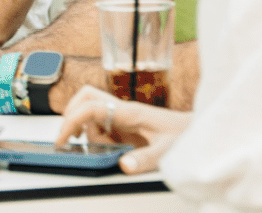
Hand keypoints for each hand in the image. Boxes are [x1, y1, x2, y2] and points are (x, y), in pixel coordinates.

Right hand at [55, 85, 189, 173]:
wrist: (198, 130)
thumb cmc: (185, 135)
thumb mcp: (167, 151)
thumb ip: (145, 159)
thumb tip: (123, 165)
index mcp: (130, 112)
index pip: (92, 106)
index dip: (72, 120)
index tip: (63, 138)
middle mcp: (124, 110)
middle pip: (86, 97)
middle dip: (71, 114)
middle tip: (69, 137)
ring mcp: (124, 116)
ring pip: (92, 113)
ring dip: (88, 131)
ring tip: (105, 149)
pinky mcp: (126, 124)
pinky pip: (102, 124)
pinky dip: (99, 136)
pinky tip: (113, 148)